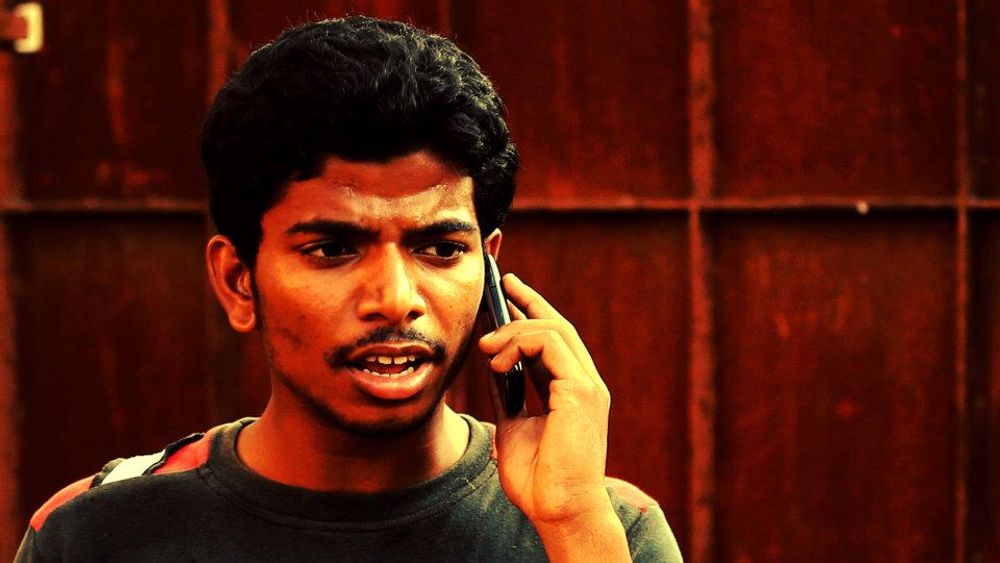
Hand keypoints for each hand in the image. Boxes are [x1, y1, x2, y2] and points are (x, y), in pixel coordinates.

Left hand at [477, 273, 614, 528]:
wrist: (557, 510)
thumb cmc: (539, 479)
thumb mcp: (514, 426)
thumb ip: (509, 396)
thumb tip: (493, 368)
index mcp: (574, 392)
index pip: (556, 340)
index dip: (534, 310)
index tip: (509, 291)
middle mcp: (586, 384)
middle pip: (558, 326)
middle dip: (527, 301)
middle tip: (498, 288)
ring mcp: (588, 386)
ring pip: (554, 329)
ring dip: (513, 331)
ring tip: (486, 348)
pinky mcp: (582, 391)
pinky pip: (550, 345)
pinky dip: (519, 345)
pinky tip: (498, 363)